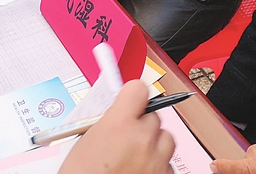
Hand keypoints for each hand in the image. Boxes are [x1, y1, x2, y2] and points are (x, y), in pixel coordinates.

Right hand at [59, 80, 174, 173]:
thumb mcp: (87, 140)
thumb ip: (109, 122)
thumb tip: (121, 113)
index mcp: (118, 123)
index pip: (139, 90)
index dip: (134, 95)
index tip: (132, 99)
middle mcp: (142, 138)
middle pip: (154, 116)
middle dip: (142, 124)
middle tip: (128, 136)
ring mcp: (156, 161)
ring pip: (167, 139)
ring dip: (154, 145)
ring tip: (134, 157)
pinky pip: (169, 164)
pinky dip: (157, 167)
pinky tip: (139, 173)